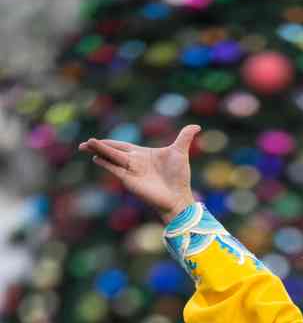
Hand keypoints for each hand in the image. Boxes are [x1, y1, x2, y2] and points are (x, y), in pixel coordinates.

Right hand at [79, 125, 200, 223]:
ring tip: (85, 145)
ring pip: (111, 157)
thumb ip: (185, 137)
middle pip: (112, 151)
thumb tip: (197, 126)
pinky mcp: (130, 180)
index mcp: (142, 154)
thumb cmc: (179, 177)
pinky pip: (114, 169)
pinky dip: (105, 163)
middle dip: (99, 146)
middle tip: (85, 142)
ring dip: (99, 151)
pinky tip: (96, 158)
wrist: (179, 196)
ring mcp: (131, 171)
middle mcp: (134, 162)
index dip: (110, 143)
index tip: (97, 140)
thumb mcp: (181, 152)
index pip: (122, 146)